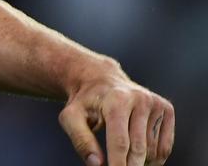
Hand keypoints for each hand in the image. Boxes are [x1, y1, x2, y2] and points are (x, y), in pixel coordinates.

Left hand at [57, 69, 174, 165]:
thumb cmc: (84, 102)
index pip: (120, 142)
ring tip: (124, 160)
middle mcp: (140, 99)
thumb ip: (81, 140)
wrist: (100, 79)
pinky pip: (164, 146)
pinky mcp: (165, 109)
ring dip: (140, 163)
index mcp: (116, 100)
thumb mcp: (71, 117)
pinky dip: (153, 159)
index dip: (117, 164)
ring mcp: (155, 103)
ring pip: (152, 150)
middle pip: (138, 148)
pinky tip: (139, 158)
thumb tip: (96, 164)